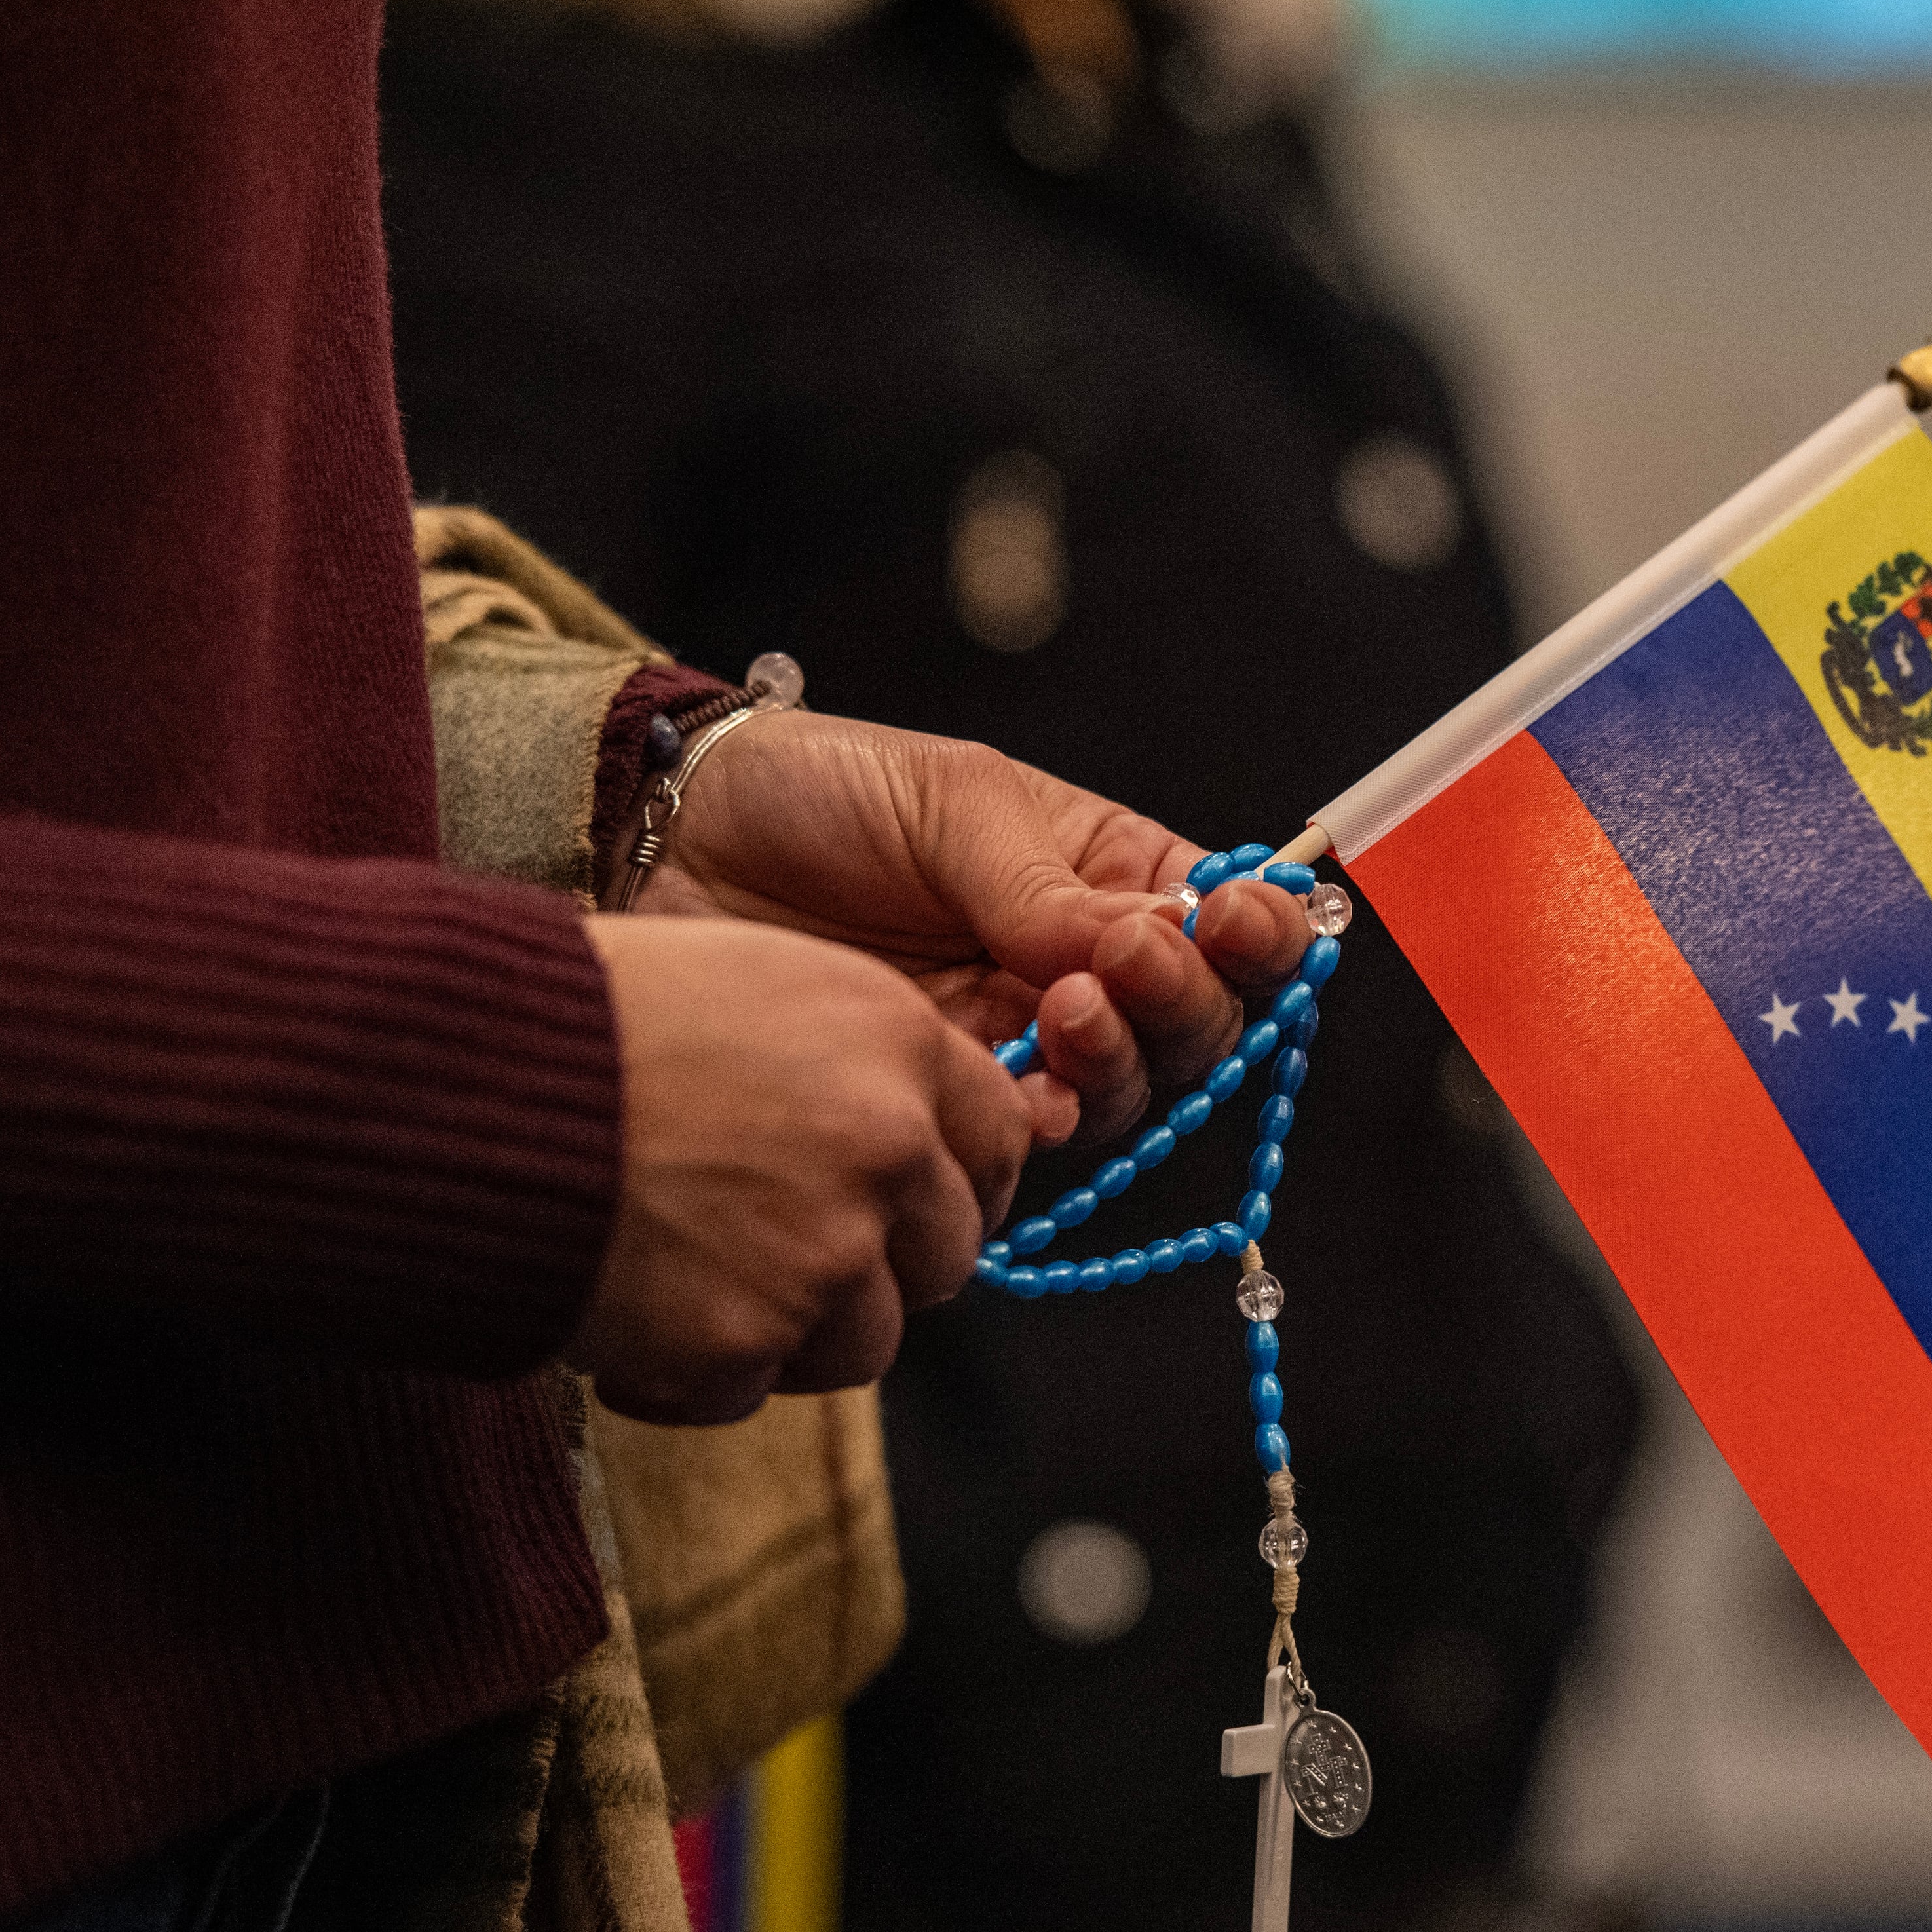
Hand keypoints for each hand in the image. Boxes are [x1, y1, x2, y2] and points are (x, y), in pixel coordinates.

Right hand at [566, 915, 1033, 1424]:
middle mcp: (884, 1149)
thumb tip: (916, 1146)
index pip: (999, 1139)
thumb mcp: (755, 986)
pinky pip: (754, 1390)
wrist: (462, 1086)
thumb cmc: (586, 1017)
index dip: (959, 1180)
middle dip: (879, 1265)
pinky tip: (628, 1307)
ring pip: (864, 1342)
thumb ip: (856, 1066)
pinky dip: (695, 1370)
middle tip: (780, 1248)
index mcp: (897, 1042)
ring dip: (791, 1328)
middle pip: (945, 1257)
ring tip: (687, 1275)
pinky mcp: (745, 1343)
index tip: (917, 1203)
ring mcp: (823, 1256)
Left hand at [638, 711, 1309, 1144]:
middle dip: (1186, 1005)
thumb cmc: (819, 793)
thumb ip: (1045, 883)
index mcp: (1104, 871)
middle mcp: (1080, 966)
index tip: (1228, 923)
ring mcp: (1018, 1039)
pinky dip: (1048, 1121)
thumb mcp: (949, 801)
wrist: (677, 848)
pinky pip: (1032, 1138)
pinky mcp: (950, 1098)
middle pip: (1198, 1025)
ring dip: (1120, 1061)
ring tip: (1062, 1011)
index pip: (1225, 920)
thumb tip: (1131, 947)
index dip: (1255, 935)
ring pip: (1131, 1091)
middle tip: (1121, 970)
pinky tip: (1022, 1086)